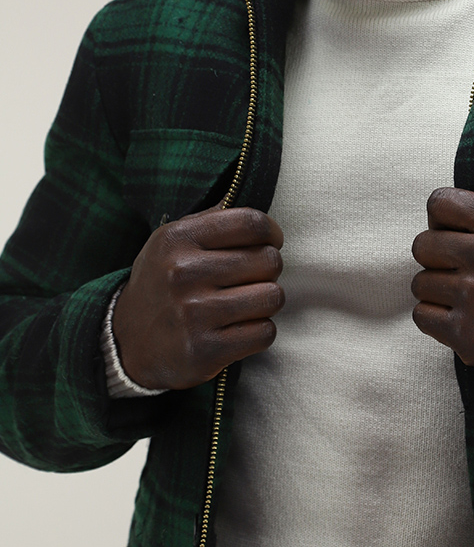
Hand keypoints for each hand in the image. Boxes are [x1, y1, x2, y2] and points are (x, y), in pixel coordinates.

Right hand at [112, 206, 284, 389]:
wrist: (128, 342)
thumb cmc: (162, 283)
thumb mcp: (172, 242)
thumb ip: (210, 218)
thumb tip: (241, 195)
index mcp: (178, 239)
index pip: (251, 223)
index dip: (271, 233)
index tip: (269, 242)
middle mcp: (183, 274)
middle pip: (268, 260)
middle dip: (268, 270)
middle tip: (251, 278)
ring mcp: (193, 314)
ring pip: (272, 297)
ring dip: (267, 301)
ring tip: (247, 303)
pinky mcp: (205, 350)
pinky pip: (265, 332)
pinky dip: (260, 331)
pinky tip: (240, 328)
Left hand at [411, 184, 473, 387]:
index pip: (439, 202)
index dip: (440, 220)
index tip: (452, 234)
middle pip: (422, 245)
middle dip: (437, 259)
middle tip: (460, 272)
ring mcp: (472, 292)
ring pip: (420, 282)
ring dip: (438, 292)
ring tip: (467, 300)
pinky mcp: (463, 330)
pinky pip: (421, 314)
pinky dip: (437, 320)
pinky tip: (462, 320)